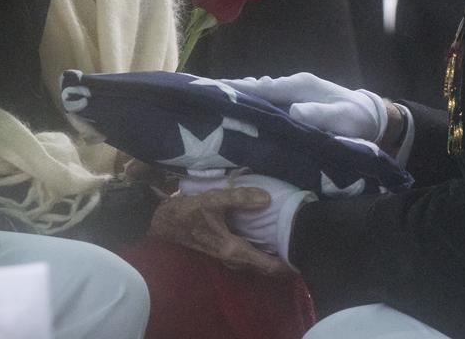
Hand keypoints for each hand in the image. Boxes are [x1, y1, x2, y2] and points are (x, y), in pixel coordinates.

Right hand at [180, 174, 313, 262]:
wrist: (162, 223)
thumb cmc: (187, 213)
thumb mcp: (212, 200)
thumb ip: (239, 198)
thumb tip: (267, 199)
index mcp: (232, 249)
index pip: (265, 265)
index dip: (284, 266)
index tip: (302, 260)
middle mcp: (230, 258)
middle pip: (261, 267)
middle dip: (280, 263)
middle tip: (298, 251)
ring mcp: (224, 256)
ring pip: (252, 263)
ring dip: (267, 259)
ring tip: (284, 247)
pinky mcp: (220, 251)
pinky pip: (245, 256)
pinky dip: (256, 253)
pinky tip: (262, 241)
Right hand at [224, 72, 388, 141]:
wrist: (371, 116)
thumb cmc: (355, 119)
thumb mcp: (341, 119)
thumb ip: (318, 114)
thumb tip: (293, 110)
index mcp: (299, 85)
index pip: (263, 88)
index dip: (239, 90)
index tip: (215, 91)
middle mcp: (292, 84)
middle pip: (256, 88)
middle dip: (233, 91)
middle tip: (204, 96)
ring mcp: (292, 91)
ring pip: (259, 93)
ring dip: (240, 97)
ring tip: (213, 102)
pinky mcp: (293, 100)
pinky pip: (267, 100)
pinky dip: (251, 102)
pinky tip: (237, 108)